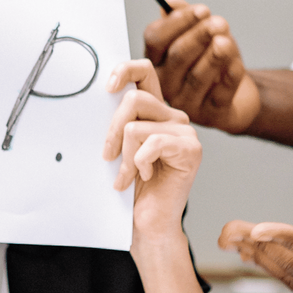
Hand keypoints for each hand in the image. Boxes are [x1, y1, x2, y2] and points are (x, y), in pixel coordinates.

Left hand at [101, 60, 200, 254]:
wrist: (150, 223)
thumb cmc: (134, 188)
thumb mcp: (120, 147)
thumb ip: (118, 121)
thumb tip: (100, 98)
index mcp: (157, 112)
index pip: (145, 72)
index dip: (125, 70)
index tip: (107, 87)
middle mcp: (174, 117)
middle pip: (134, 98)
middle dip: (113, 130)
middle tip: (108, 156)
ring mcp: (186, 133)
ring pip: (136, 125)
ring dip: (125, 155)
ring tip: (127, 175)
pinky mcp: (191, 150)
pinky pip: (151, 144)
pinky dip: (139, 163)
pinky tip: (145, 177)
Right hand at [143, 2, 261, 132]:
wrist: (237, 96)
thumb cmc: (214, 63)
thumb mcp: (201, 36)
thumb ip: (185, 18)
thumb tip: (170, 2)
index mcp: (156, 61)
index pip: (155, 39)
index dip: (177, 22)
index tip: (201, 10)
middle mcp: (165, 84)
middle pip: (177, 56)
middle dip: (199, 36)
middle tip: (219, 23)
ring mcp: (186, 102)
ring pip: (197, 76)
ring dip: (214, 56)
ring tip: (227, 42)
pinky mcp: (210, 115)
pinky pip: (219, 94)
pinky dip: (229, 77)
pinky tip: (237, 64)